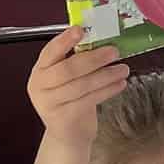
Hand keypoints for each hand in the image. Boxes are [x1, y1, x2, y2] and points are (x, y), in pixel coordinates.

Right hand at [27, 27, 129, 142]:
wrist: (67, 134)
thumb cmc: (70, 100)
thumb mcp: (68, 79)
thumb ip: (77, 60)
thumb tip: (102, 39)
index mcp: (39, 70)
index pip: (50, 51)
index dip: (64, 40)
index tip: (80, 29)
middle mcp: (39, 86)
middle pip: (67, 69)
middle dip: (93, 59)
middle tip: (114, 52)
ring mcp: (49, 104)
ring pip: (81, 86)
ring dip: (106, 75)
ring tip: (124, 69)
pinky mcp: (63, 118)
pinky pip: (89, 100)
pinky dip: (107, 90)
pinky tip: (120, 84)